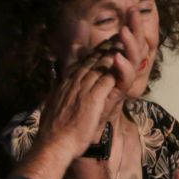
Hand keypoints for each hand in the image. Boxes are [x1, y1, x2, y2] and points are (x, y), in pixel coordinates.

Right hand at [38, 46, 117, 160]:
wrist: (54, 144)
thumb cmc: (53, 131)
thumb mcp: (52, 105)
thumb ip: (56, 92)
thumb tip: (54, 86)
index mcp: (65, 85)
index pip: (82, 64)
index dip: (94, 53)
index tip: (104, 44)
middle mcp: (73, 83)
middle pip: (92, 60)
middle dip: (107, 46)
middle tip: (120, 34)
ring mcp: (83, 90)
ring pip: (100, 65)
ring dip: (114, 52)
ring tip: (126, 40)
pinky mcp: (92, 99)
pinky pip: (107, 79)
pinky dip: (116, 68)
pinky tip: (124, 60)